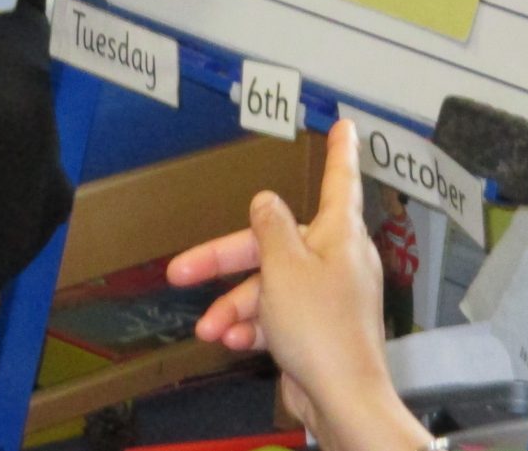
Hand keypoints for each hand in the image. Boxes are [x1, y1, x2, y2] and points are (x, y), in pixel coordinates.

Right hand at [166, 121, 425, 450]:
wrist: (342, 401)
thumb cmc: (320, 328)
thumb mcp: (283, 266)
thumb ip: (270, 227)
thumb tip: (267, 201)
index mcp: (339, 235)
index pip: (339, 181)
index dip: (339, 152)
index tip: (346, 126)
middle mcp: (335, 260)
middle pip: (273, 244)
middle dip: (225, 261)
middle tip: (181, 269)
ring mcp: (325, 297)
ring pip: (268, 286)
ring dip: (234, 306)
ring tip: (208, 329)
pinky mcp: (314, 330)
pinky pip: (274, 316)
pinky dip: (251, 327)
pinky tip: (228, 341)